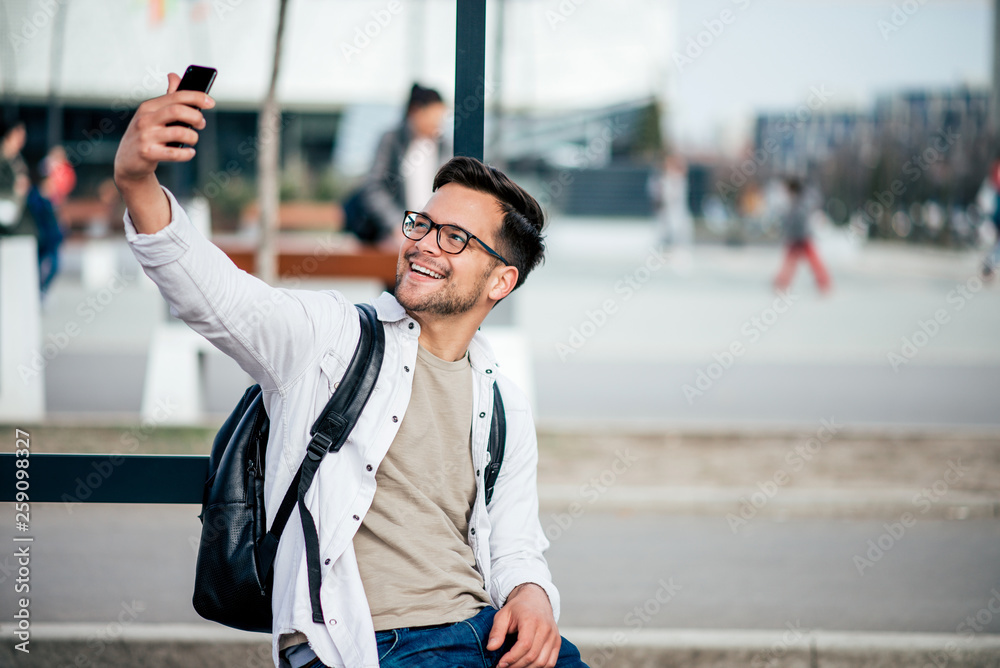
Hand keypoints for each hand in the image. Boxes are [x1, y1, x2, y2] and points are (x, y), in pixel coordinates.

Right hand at [113, 72, 214, 188]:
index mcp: (149, 106)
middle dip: (196, 116)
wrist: (128, 161)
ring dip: (193, 136)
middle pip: (177, 111)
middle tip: (202, 124)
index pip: (176, 96)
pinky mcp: (147, 154)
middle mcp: (145, 119)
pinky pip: (174, 153)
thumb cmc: (147, 134)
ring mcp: (145, 137)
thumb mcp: (152, 114)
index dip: (196, 97)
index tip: (211, 102)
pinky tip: (190, 152)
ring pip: (179, 132)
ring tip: (193, 139)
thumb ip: (167, 98)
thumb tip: (174, 75)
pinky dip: (187, 154)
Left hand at [487, 583, 560, 667]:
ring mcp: (554, 635)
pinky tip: (527, 666)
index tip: (499, 664)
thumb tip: (490, 648)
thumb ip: (496, 631)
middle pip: (533, 656)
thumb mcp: (503, 615)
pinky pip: (551, 662)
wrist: (536, 599)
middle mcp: (545, 628)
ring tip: (514, 667)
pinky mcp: (557, 642)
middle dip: (516, 666)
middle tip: (504, 667)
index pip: (524, 645)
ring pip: (542, 662)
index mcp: (531, 619)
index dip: (512, 658)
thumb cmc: (517, 608)